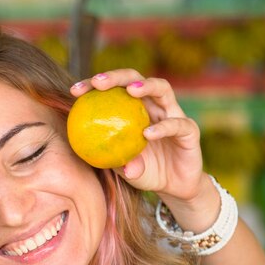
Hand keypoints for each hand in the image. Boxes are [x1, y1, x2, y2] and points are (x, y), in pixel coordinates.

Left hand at [70, 69, 203, 202]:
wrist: (174, 188)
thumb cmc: (144, 172)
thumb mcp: (122, 168)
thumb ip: (111, 161)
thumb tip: (92, 156)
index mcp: (133, 110)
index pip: (112, 90)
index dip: (92, 86)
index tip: (75, 91)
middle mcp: (153, 106)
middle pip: (135, 79)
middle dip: (117, 76)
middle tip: (99, 82)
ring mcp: (172, 115)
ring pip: (162, 89)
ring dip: (146, 86)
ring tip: (130, 90)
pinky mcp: (189, 130)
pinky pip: (176, 125)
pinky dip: (162, 128)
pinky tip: (147, 133)